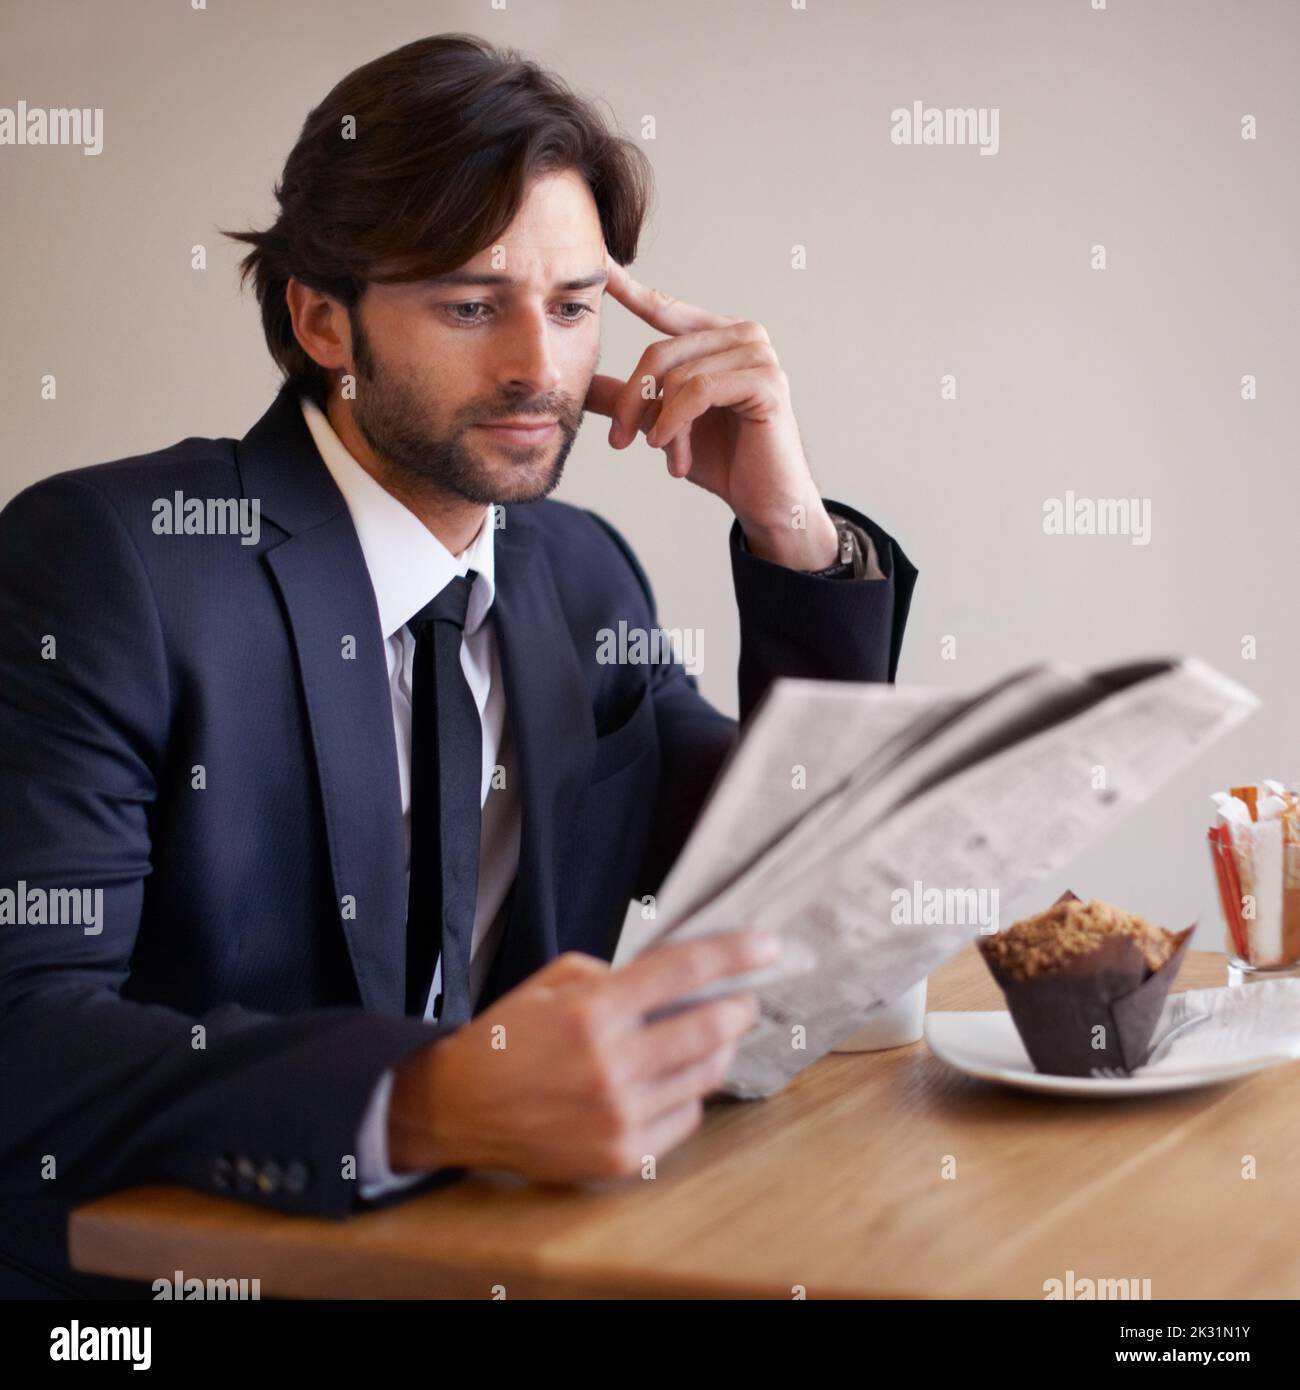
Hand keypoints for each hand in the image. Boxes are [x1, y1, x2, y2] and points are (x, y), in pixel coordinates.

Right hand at [388, 928, 780, 1182]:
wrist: (459, 1108)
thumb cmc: (508, 1038)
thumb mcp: (551, 982)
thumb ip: (615, 974)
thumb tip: (675, 980)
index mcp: (591, 1011)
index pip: (682, 972)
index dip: (734, 954)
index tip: (769, 945)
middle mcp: (610, 1064)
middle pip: (709, 1027)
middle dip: (739, 1008)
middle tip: (744, 999)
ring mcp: (619, 1115)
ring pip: (705, 1075)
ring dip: (716, 1050)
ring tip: (706, 1037)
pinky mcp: (622, 1155)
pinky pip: (686, 1117)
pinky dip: (688, 1093)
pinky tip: (669, 1080)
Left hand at [583, 254, 839, 569]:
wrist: (763, 500)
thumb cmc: (722, 459)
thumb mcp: (664, 423)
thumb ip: (631, 399)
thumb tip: (581, 386)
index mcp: (718, 336)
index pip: (664, 309)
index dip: (630, 291)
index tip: (599, 269)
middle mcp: (742, 334)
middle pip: (659, 351)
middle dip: (633, 401)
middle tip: (620, 441)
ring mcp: (758, 354)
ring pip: (677, 376)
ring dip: (660, 424)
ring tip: (664, 455)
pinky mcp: (766, 381)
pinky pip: (699, 391)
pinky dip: (676, 423)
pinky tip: (670, 453)